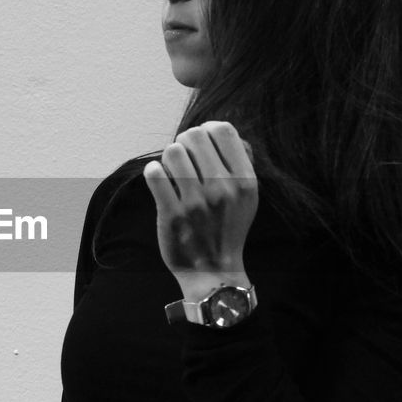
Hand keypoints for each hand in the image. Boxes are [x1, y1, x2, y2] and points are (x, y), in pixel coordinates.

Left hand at [142, 121, 257, 300]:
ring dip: (169, 158)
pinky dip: (153, 172)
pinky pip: (154, 174)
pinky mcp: (172, 214)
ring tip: (172, 172)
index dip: (208, 130)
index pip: (223, 130)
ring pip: (173, 151)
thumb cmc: (228, 228)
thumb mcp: (248, 197)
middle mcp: (223, 189)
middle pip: (194, 135)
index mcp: (244, 181)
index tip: (201, 145)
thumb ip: (242, 162)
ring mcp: (196, 202)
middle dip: (185, 142)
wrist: (214, 271)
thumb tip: (223, 132)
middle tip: (184, 159)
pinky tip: (159, 180)